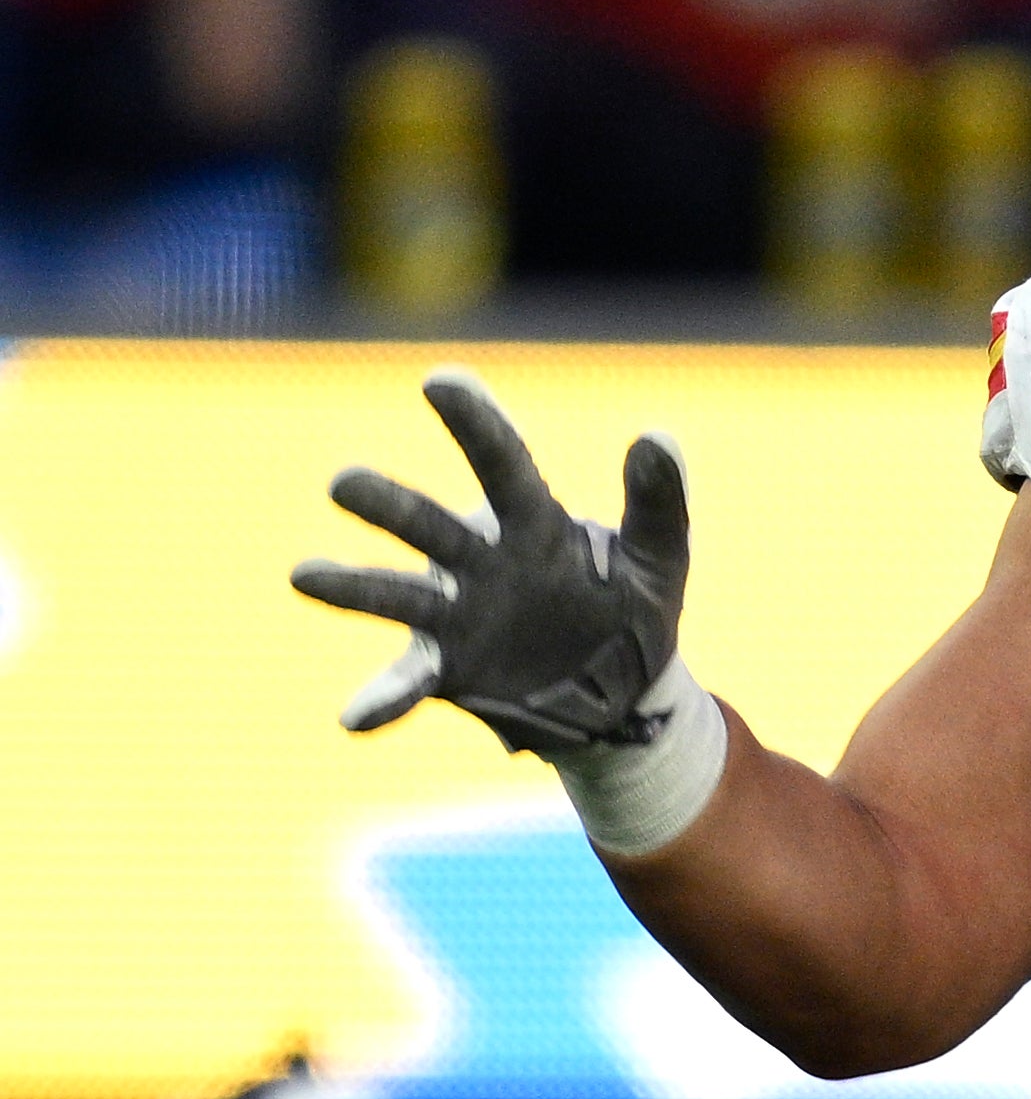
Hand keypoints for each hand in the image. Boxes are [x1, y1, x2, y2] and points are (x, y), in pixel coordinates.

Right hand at [291, 373, 690, 755]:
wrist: (623, 696)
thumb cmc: (635, 610)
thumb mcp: (659, 557)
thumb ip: (658, 501)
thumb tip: (657, 436)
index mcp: (533, 524)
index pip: (503, 465)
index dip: (475, 425)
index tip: (440, 381)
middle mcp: (481, 562)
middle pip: (428, 526)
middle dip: (388, 507)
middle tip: (342, 482)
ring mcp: (456, 616)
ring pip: (398, 595)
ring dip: (353, 586)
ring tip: (303, 575)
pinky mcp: (447, 669)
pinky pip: (407, 682)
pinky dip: (382, 697)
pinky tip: (354, 718)